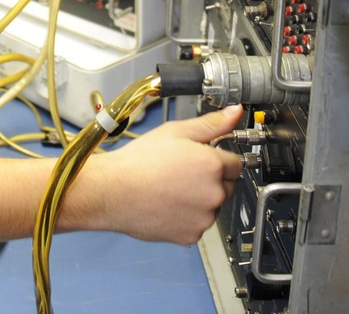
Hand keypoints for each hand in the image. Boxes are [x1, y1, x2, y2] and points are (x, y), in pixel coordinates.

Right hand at [80, 104, 243, 244]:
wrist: (113, 191)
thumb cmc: (139, 162)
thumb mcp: (175, 132)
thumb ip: (211, 123)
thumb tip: (235, 112)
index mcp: (213, 165)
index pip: (235, 163)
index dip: (217, 158)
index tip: (200, 159)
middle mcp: (214, 193)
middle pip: (226, 185)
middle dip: (210, 179)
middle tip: (181, 172)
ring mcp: (204, 218)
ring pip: (211, 205)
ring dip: (199, 199)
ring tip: (170, 188)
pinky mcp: (192, 235)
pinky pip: (197, 223)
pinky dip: (186, 216)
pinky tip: (166, 203)